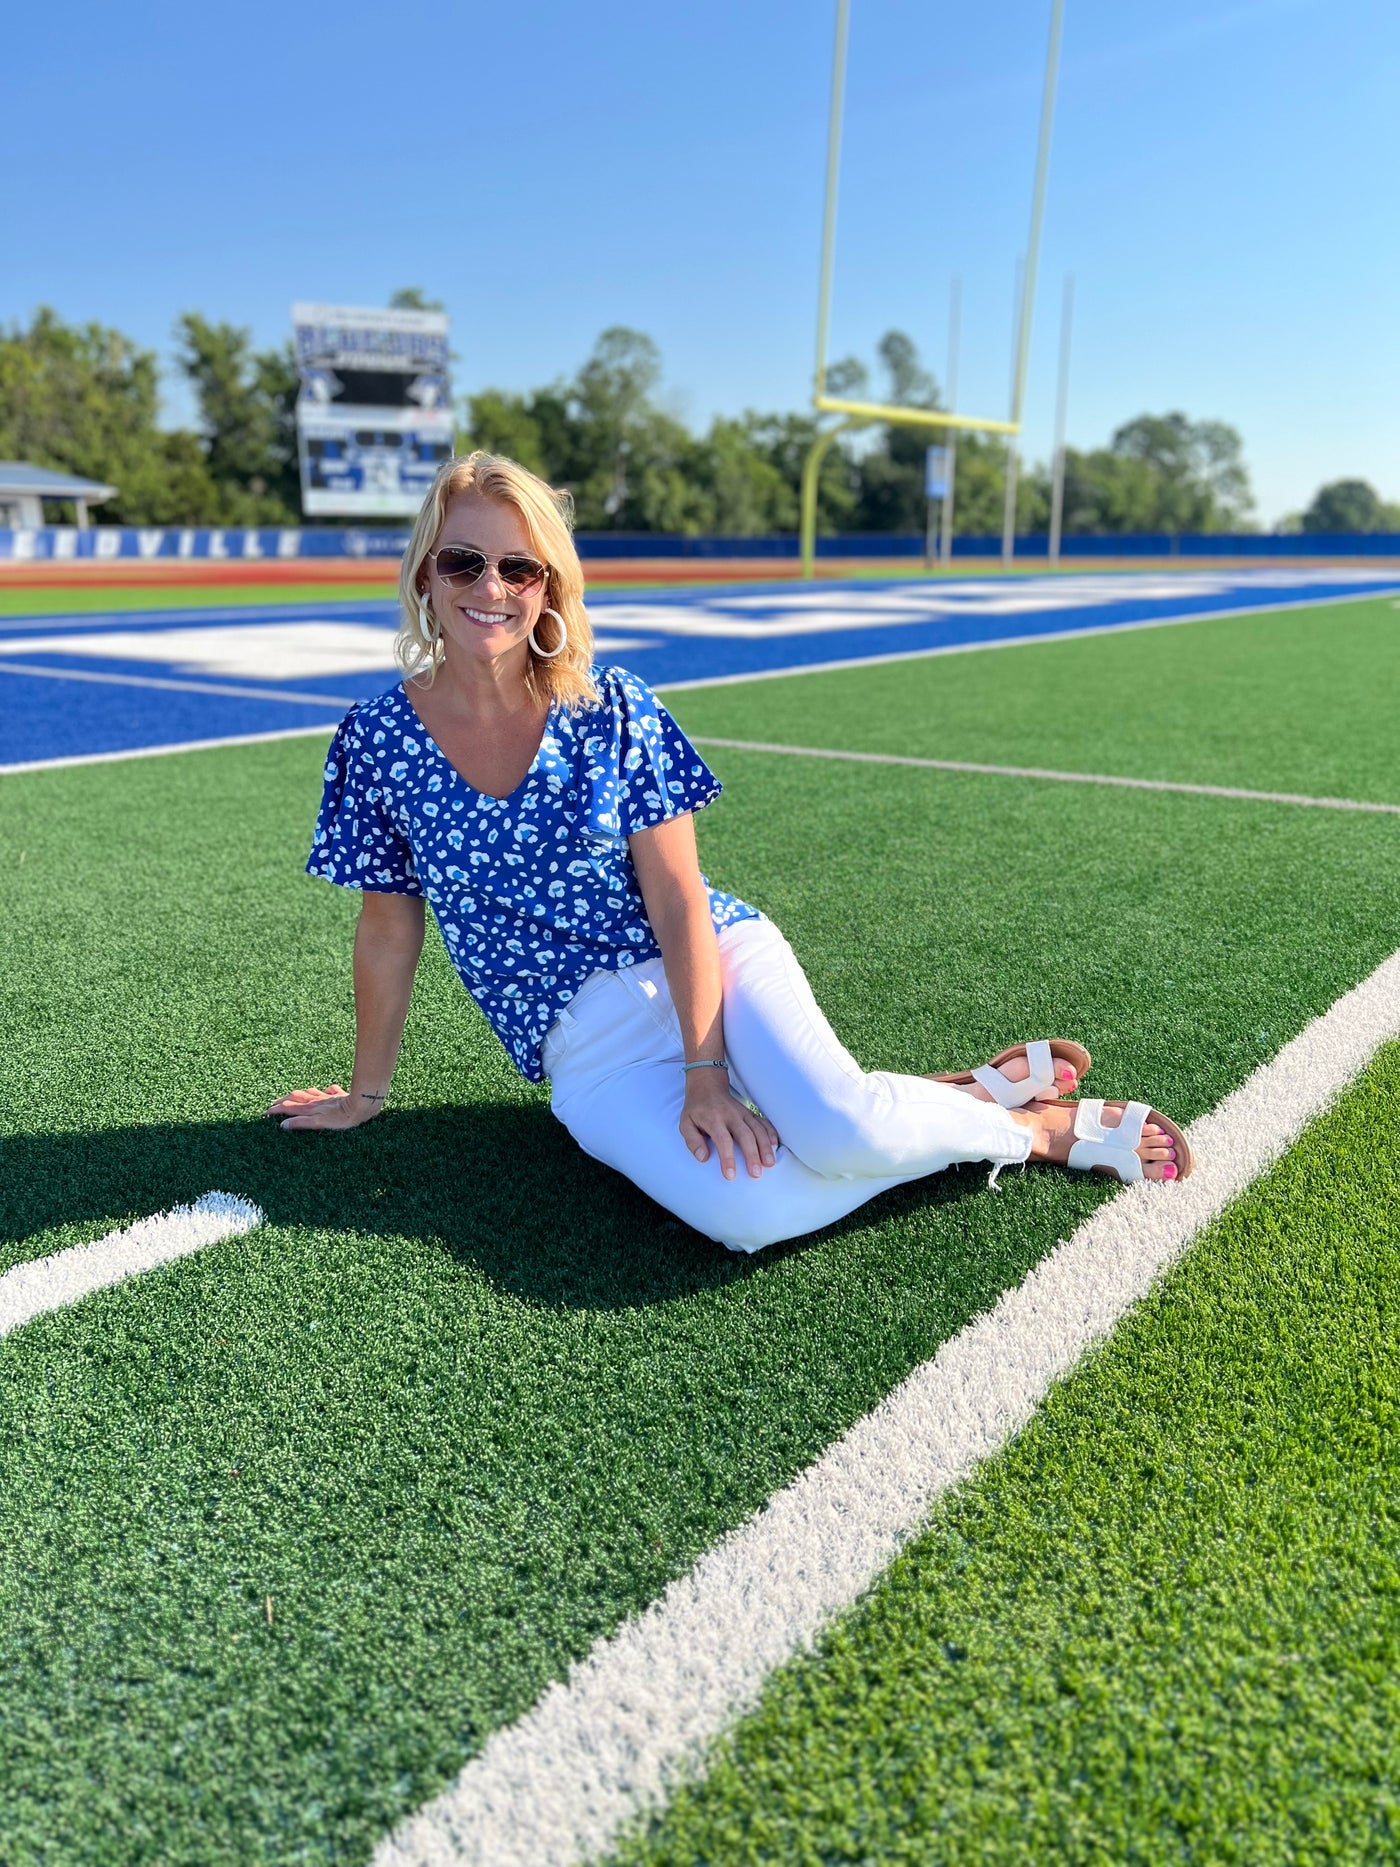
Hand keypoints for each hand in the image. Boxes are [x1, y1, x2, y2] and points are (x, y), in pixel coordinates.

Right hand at [263, 1085, 382, 1130]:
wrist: (362, 1105)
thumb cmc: (342, 1117)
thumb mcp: (319, 1123)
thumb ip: (302, 1123)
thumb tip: (283, 1125)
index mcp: (310, 1108)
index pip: (288, 1108)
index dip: (275, 1110)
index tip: (264, 1113)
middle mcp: (317, 1101)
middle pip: (296, 1097)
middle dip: (283, 1100)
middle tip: (273, 1103)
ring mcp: (328, 1098)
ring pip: (309, 1093)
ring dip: (298, 1095)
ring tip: (292, 1096)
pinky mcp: (340, 1096)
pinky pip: (329, 1091)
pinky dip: (324, 1092)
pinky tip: (326, 1091)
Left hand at [680, 1073, 779, 1179]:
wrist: (707, 1086)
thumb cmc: (696, 1109)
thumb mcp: (685, 1123)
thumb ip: (692, 1141)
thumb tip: (703, 1158)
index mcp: (713, 1119)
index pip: (723, 1140)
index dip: (727, 1158)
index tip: (730, 1175)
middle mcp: (731, 1115)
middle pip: (745, 1136)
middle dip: (752, 1155)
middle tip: (756, 1174)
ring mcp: (743, 1113)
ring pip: (757, 1129)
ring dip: (765, 1147)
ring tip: (770, 1164)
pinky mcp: (750, 1113)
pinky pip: (763, 1122)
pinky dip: (770, 1132)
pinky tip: (775, 1144)